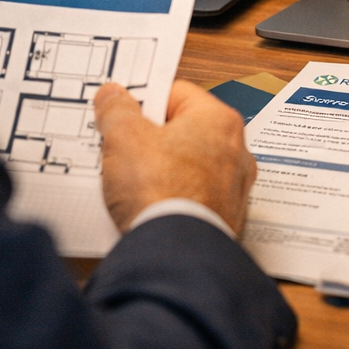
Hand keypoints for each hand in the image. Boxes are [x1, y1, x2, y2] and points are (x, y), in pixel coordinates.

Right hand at [94, 79, 255, 233]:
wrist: (174, 255)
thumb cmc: (159, 192)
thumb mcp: (124, 139)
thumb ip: (117, 110)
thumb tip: (113, 95)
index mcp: (218, 120)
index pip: (176, 93)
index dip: (144, 101)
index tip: (122, 112)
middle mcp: (236, 150)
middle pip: (183, 130)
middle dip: (151, 137)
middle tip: (122, 146)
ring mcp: (233, 187)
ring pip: (188, 164)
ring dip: (161, 168)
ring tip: (132, 179)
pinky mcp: (224, 217)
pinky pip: (193, 195)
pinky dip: (172, 196)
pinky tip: (149, 204)